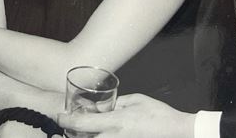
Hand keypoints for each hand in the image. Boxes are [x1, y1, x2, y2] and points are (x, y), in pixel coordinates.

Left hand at [56, 94, 194, 137]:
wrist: (176, 131)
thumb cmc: (157, 113)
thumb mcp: (134, 100)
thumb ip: (114, 103)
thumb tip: (99, 107)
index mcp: (115, 122)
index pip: (81, 124)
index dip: (65, 120)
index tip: (59, 116)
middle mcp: (114, 137)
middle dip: (73, 133)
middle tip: (68, 125)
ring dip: (86, 136)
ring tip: (82, 129)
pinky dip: (99, 137)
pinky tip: (100, 131)